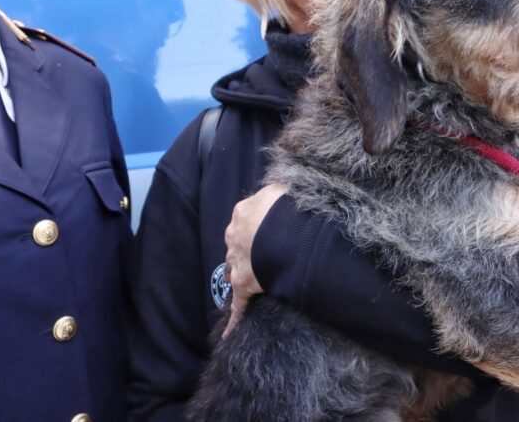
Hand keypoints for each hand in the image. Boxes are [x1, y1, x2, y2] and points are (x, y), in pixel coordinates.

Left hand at [222, 183, 285, 337]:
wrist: (283, 227)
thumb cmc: (287, 206)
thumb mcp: (284, 188)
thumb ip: (282, 191)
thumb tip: (289, 185)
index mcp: (244, 213)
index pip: (244, 221)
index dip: (254, 228)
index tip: (264, 231)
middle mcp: (235, 236)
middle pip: (236, 247)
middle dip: (244, 252)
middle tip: (259, 256)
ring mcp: (238, 262)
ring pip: (233, 271)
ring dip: (240, 276)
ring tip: (252, 282)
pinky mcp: (244, 285)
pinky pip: (238, 305)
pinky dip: (234, 319)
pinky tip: (229, 332)